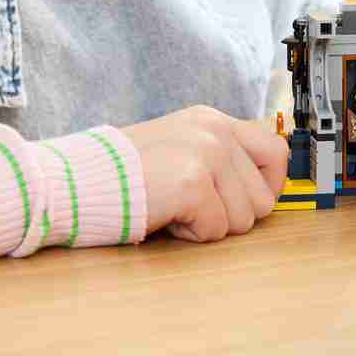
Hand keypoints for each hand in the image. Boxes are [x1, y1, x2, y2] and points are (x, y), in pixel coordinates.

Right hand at [119, 105, 287, 241]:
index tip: (243, 203)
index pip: (276, 153)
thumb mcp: (179, 150)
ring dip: (208, 225)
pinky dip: (190, 234)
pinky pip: (216, 230)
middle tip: (191, 206)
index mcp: (212, 121)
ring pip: (243, 219)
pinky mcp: (193, 182)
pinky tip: (164, 215)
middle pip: (263, 198)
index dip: (267, 187)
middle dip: (230, 214)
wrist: (79, 181)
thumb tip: (263, 192)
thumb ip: (218, 160)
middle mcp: (215, 131)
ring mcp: (206, 154)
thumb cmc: (123, 174)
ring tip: (173, 207)